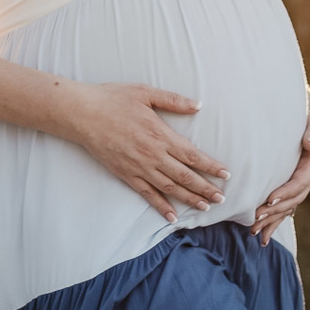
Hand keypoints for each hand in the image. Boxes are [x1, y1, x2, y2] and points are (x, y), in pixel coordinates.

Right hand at [63, 82, 230, 222]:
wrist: (83, 114)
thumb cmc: (114, 99)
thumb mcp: (145, 92)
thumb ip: (173, 100)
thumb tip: (198, 105)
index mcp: (160, 134)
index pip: (192, 155)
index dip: (210, 167)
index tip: (225, 175)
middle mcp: (153, 155)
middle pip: (185, 177)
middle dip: (206, 188)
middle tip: (222, 198)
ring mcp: (139, 168)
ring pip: (170, 188)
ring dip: (189, 199)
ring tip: (205, 207)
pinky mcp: (126, 175)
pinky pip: (148, 194)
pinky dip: (162, 206)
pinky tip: (173, 216)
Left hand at [250, 93, 309, 246]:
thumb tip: (309, 144)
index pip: (300, 181)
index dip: (287, 192)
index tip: (270, 199)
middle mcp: (309, 176)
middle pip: (293, 199)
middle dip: (275, 211)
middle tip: (256, 218)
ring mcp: (301, 182)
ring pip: (288, 206)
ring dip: (272, 220)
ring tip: (255, 232)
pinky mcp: (292, 184)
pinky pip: (285, 205)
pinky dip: (274, 220)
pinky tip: (263, 234)